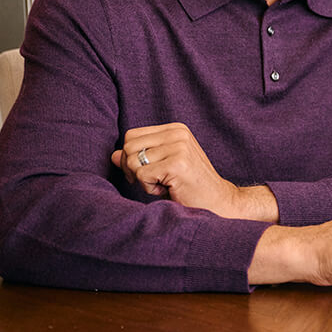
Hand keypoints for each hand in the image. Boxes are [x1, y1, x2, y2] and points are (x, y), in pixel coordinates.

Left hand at [111, 122, 278, 221]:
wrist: (218, 202)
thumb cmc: (189, 187)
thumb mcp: (162, 167)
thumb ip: (139, 158)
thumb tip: (113, 155)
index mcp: (175, 129)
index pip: (132, 135)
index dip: (130, 157)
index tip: (144, 172)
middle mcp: (177, 133)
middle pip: (128, 146)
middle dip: (132, 168)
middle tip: (152, 181)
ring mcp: (179, 146)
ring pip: (132, 161)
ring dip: (143, 180)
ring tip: (163, 184)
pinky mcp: (177, 163)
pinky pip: (141, 175)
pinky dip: (149, 188)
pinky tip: (168, 189)